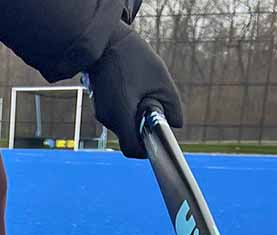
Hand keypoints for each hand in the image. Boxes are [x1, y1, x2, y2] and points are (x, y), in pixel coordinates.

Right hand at [87, 29, 182, 158]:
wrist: (104, 40)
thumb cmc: (132, 57)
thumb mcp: (160, 79)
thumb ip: (172, 105)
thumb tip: (177, 125)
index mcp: (122, 115)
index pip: (131, 149)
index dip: (145, 151)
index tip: (155, 143)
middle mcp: (108, 118)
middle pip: (128, 136)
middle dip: (142, 127)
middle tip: (153, 107)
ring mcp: (101, 111)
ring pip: (123, 124)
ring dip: (135, 115)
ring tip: (141, 91)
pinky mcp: (99, 104)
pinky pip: (116, 114)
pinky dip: (127, 107)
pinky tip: (131, 88)